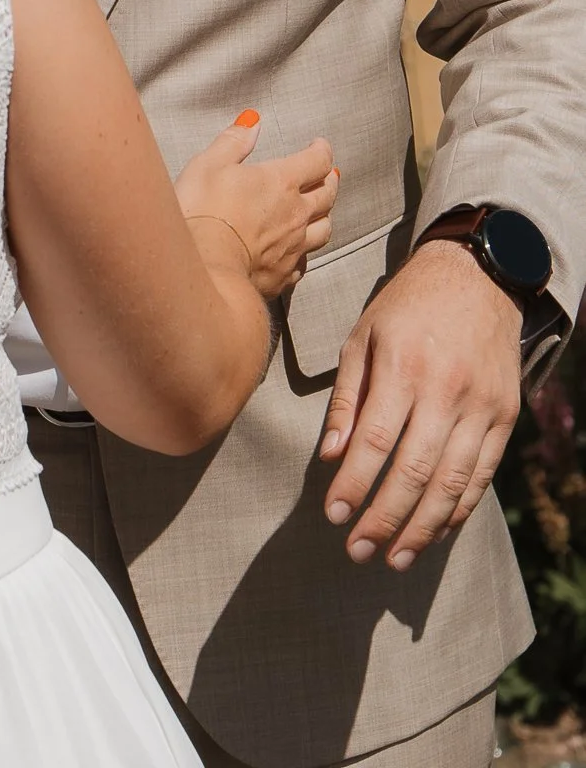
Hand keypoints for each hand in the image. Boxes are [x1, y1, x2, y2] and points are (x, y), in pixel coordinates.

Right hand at [176, 113, 336, 299]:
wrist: (205, 268)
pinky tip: (296, 252)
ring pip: (324, 230)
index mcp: (282, 181)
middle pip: (328, 195)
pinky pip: (304, 262)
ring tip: (320, 211)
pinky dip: (304, 252)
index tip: (318, 145)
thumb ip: (233, 142)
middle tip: (328, 174)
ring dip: (325, 216)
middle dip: (330, 180)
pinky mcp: (284, 274)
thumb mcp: (209, 164)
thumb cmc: (203, 211)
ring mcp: (293, 247)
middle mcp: (296, 213)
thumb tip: (252, 121)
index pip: (317, 161)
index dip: (321, 150)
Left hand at [319, 240, 521, 569]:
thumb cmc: (407, 306)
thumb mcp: (363, 336)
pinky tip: (435, 531)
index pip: (375, 441)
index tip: (333, 516)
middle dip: (384, 519)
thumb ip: (347, 397)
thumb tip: (330, 454)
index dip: (353, 485)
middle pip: (414, 472)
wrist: (477, 277)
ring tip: (395, 558)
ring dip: (422, 529)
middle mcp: (446, 390)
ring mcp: (481, 406)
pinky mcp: (505, 416)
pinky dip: (458, 509)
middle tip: (358, 552)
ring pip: (453, 483)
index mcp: (403, 365)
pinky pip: (482, 475)